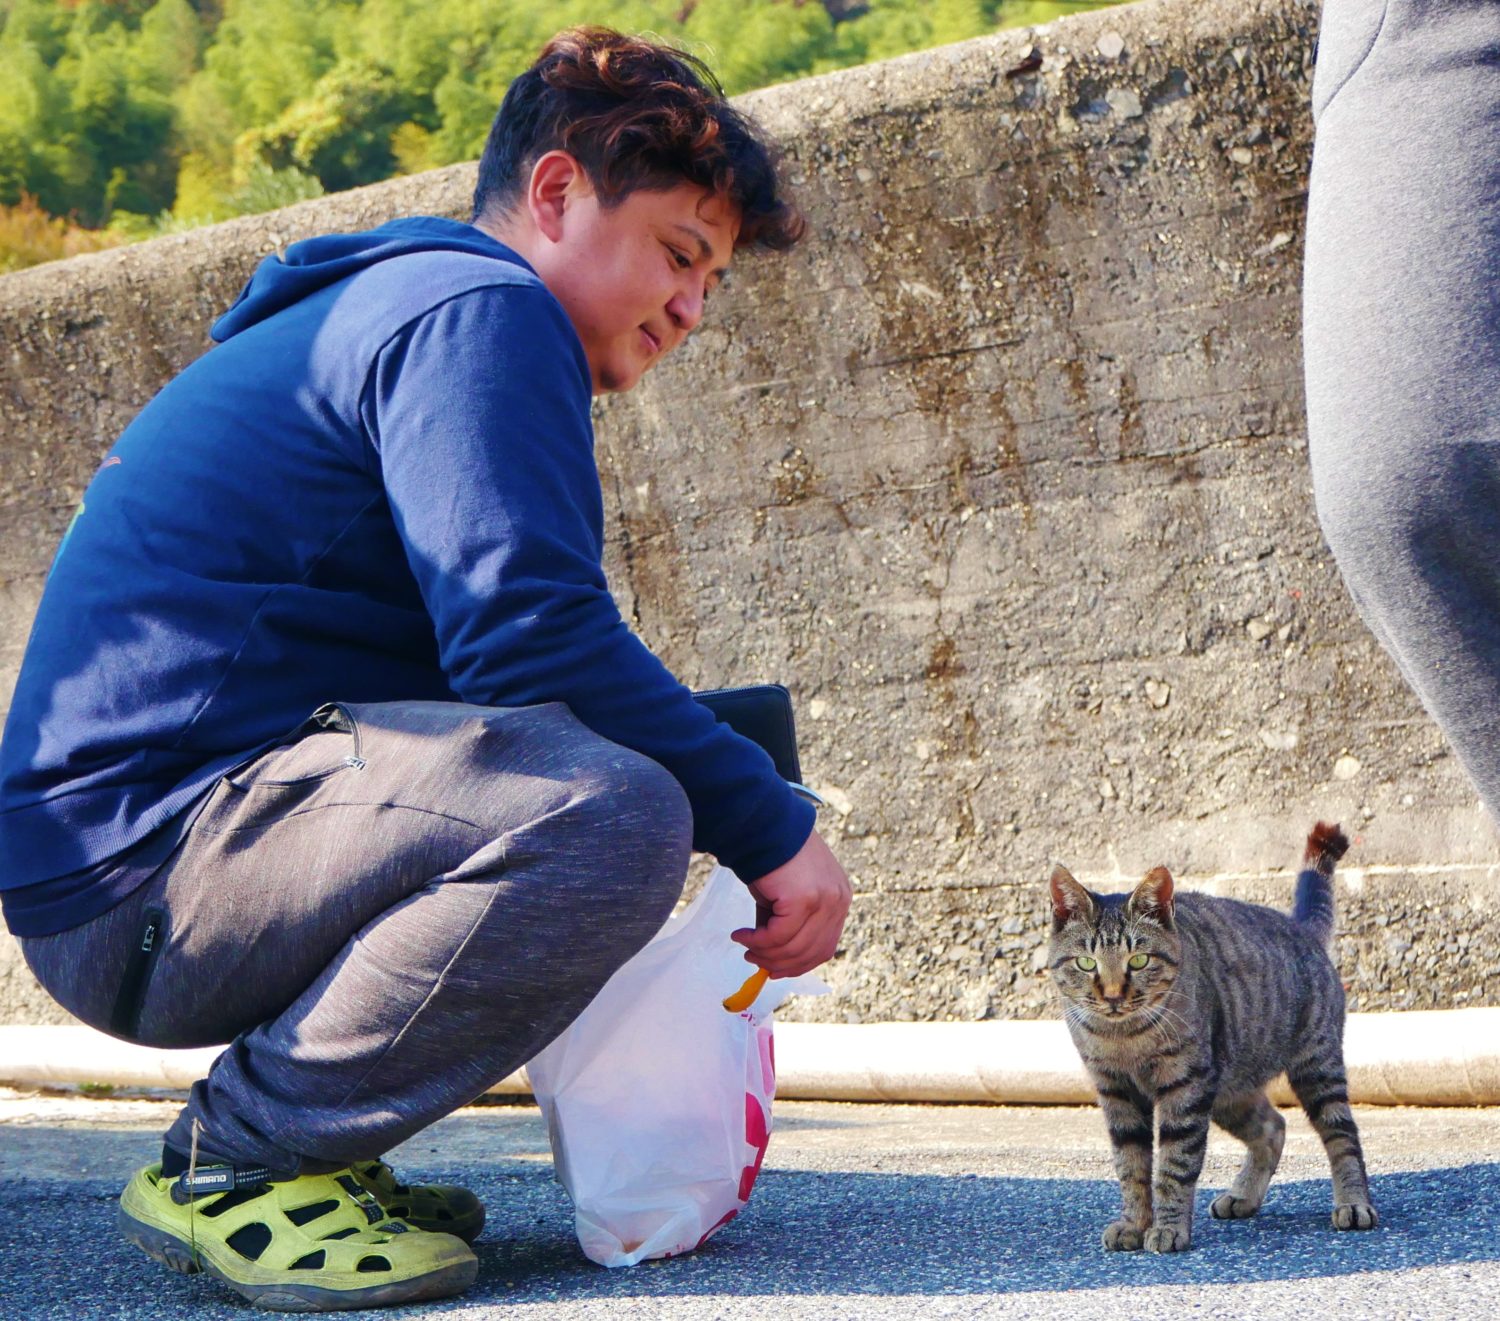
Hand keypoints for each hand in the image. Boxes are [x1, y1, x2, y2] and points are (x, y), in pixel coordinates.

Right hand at [730, 829, 850, 977]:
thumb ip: (787, 925)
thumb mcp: (787, 896)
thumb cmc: (772, 858)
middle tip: (751, 958)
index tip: (772, 969)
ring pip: (794, 948)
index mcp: (839, 900)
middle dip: (778, 963)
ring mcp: (825, 900)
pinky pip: (778, 936)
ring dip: (765, 953)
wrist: (764, 826)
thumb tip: (771, 959)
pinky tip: (741, 935)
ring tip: (744, 946)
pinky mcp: (805, 899)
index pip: (824, 946)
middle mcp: (838, 901)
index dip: (798, 964)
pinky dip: (757, 941)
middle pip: (811, 952)